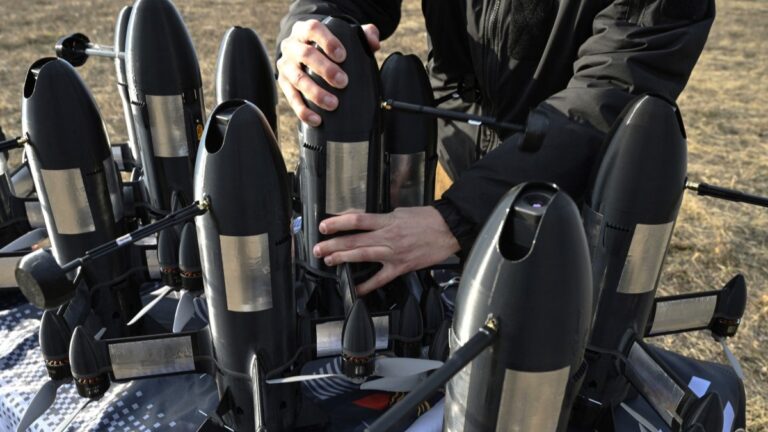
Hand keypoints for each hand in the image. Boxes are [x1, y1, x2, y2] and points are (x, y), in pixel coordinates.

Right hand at [277, 19, 380, 126]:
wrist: (304, 53)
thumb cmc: (327, 45)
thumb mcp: (344, 35)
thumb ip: (363, 34)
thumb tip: (374, 44)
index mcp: (305, 30)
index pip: (313, 29)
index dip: (327, 41)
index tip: (342, 56)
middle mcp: (291, 45)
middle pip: (306, 55)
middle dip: (325, 69)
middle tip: (343, 82)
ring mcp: (285, 65)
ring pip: (297, 79)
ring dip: (315, 93)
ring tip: (332, 104)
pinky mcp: (283, 83)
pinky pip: (291, 98)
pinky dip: (303, 111)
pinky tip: (317, 119)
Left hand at [312, 207, 459, 294]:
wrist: (449, 229)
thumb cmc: (427, 219)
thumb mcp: (400, 211)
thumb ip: (381, 218)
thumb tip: (363, 221)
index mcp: (387, 220)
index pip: (357, 220)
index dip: (338, 223)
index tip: (324, 226)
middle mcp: (388, 237)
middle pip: (355, 240)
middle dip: (333, 244)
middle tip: (317, 248)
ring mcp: (394, 253)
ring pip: (363, 256)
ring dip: (343, 259)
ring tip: (328, 260)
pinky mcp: (401, 266)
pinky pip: (381, 278)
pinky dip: (367, 285)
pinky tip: (355, 289)